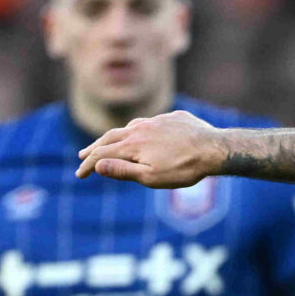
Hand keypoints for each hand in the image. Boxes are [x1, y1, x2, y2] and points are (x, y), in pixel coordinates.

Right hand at [76, 110, 226, 187]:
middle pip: (110, 137)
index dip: (89, 165)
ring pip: (130, 127)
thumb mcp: (151, 177)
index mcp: (132, 144)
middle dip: (95, 147)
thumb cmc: (184, 168)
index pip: (102, 154)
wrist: (215, 149)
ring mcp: (157, 121)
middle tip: (82, 155)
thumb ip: (123, 170)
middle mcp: (140, 128)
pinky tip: (145, 134)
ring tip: (110, 144)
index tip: (79, 174)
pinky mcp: (174, 118)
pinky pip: (152, 123)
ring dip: (116, 136)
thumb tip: (97, 165)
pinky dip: (140, 130)